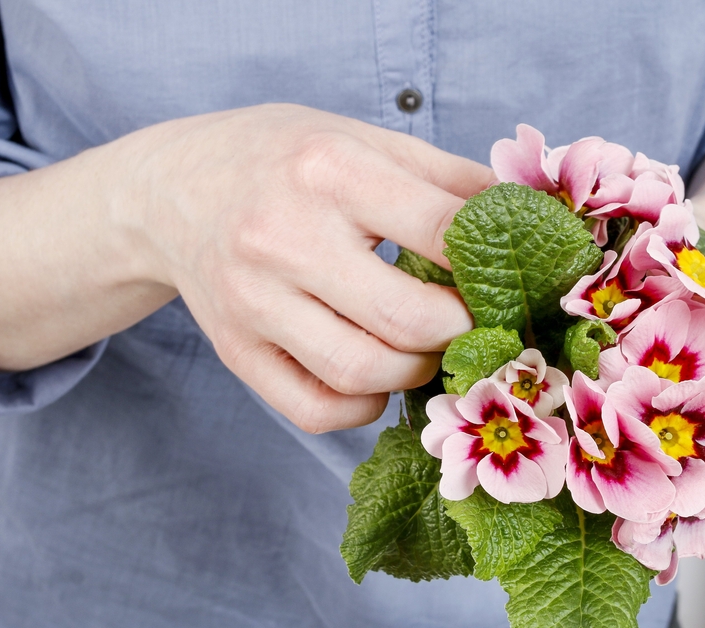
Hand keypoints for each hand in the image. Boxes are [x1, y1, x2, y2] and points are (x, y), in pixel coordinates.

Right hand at [0, 104, 491, 431]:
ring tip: (424, 346)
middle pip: (409, 320)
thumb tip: (530, 217)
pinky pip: (317, 411)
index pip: (442, 231)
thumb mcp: (362, 139)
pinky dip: (364, 404)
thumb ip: (448, 177)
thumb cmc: (281, 160)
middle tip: (470, 320)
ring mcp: (253, 302)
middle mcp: (284, 238)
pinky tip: (374, 373)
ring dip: (417, 372)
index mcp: (330, 170)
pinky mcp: (236, 351)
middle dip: (462, 331)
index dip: (493, 265)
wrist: (173, 190)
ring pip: (362, 374)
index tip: (505, 277)